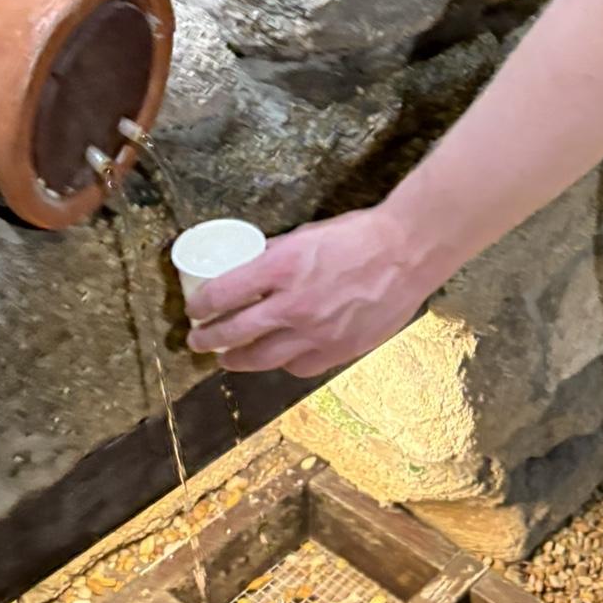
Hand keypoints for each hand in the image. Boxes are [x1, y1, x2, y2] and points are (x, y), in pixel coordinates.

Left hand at [184, 206, 431, 375]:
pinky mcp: (337, 351)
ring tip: (226, 358)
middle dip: (207, 338)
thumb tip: (250, 267)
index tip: (195, 308)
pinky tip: (277, 358)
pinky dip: (282, 364)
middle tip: (197, 339)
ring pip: (260, 359)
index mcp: (282, 268)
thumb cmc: (359, 235)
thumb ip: (277, 255)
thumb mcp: (308, 235)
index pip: (223, 293)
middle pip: (233, 333)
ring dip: (236, 359)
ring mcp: (315, 333)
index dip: (201, 304)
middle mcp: (293, 305)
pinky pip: (297, 367)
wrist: (407, 252)